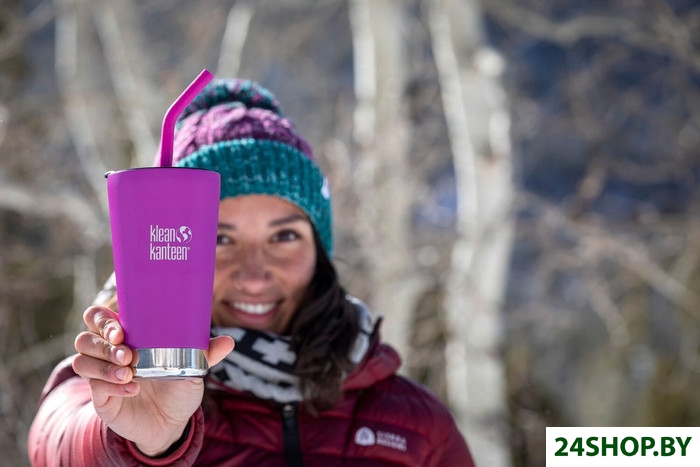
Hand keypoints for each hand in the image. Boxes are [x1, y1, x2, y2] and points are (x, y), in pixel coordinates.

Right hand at [72, 305, 233, 456]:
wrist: (172, 423)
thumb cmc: (178, 387)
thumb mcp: (194, 368)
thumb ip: (207, 353)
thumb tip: (229, 341)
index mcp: (129, 337)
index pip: (99, 317)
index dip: (102, 319)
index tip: (121, 329)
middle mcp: (110, 353)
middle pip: (85, 337)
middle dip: (103, 342)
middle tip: (127, 353)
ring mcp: (101, 375)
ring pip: (82, 360)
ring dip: (105, 366)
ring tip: (132, 373)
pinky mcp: (101, 397)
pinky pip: (93, 386)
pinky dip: (112, 386)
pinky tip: (133, 389)